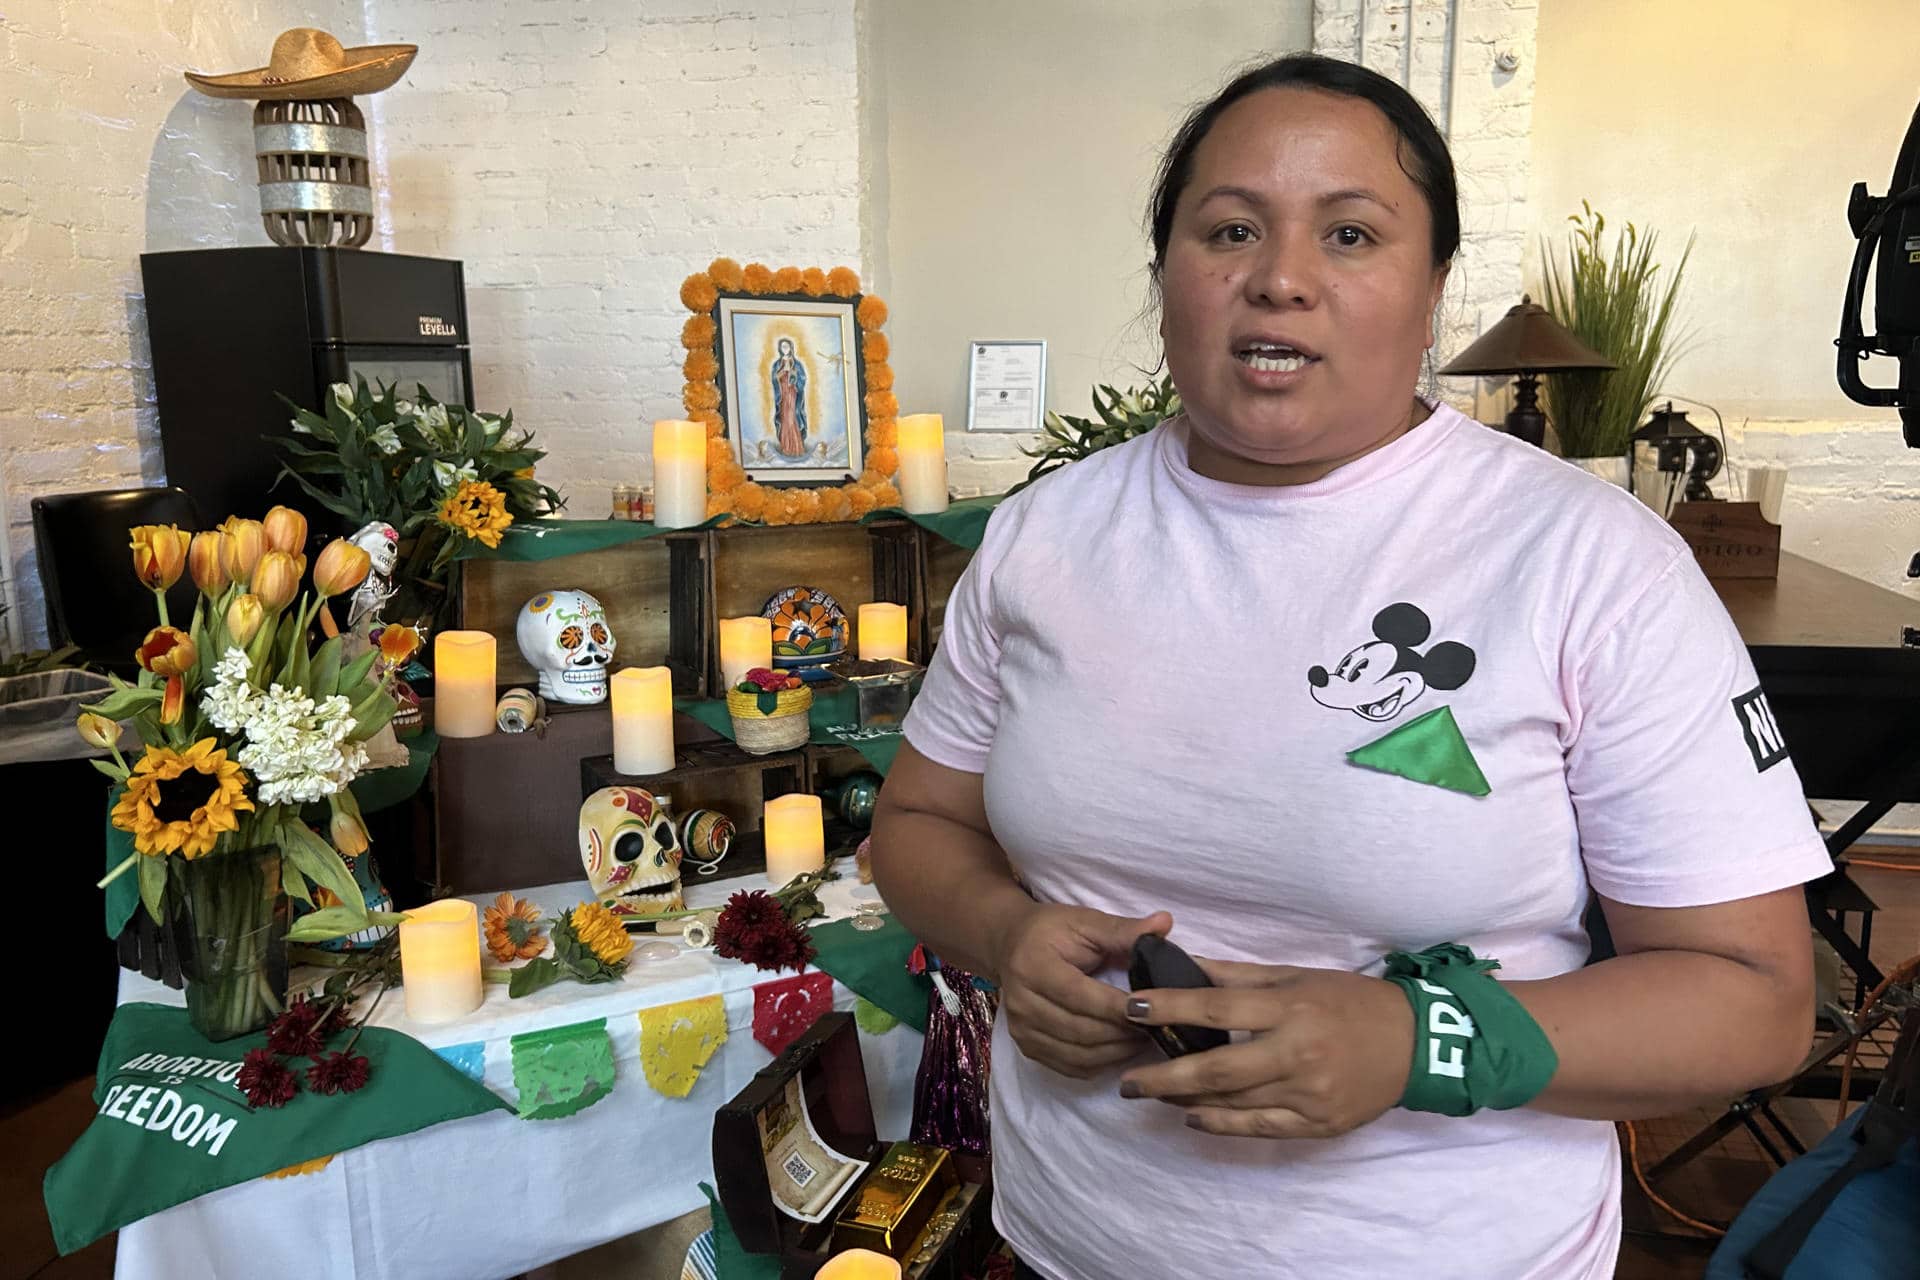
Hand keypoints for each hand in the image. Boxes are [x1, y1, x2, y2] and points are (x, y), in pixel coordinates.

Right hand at [986, 903, 1172, 1079]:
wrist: (1009, 945)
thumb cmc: (1052, 931)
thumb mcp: (1086, 922)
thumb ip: (1124, 930)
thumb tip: (1165, 923)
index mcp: (1033, 966)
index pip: (1079, 995)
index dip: (1116, 1006)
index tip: (1152, 1008)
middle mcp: (1021, 1002)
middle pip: (1080, 1029)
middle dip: (1123, 1033)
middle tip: (1156, 1026)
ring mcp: (1021, 1029)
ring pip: (1078, 1054)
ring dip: (1116, 1052)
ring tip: (1144, 1038)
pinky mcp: (1026, 1047)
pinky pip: (1070, 1067)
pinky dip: (1100, 1063)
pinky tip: (1121, 1049)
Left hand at [1118, 959, 1413, 1138]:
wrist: (1414, 1043)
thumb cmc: (1349, 1001)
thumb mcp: (1296, 975)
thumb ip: (1238, 976)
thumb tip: (1185, 966)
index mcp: (1290, 1008)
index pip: (1217, 1008)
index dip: (1170, 1009)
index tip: (1131, 1009)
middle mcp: (1296, 1053)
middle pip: (1217, 1069)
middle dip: (1164, 1077)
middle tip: (1127, 1082)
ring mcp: (1308, 1094)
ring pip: (1233, 1103)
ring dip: (1185, 1100)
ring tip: (1152, 1094)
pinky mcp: (1318, 1124)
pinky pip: (1259, 1128)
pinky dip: (1221, 1125)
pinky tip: (1193, 1117)